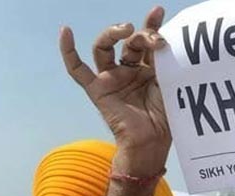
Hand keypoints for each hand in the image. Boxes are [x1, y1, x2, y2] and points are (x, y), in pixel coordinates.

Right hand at [59, 7, 170, 180]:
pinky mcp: (97, 89)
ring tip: (127, 28)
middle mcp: (128, 70)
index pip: (147, 42)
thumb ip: (164, 63)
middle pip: (130, 42)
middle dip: (142, 35)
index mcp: (148, 69)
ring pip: (104, 47)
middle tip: (155, 40)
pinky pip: (77, 70)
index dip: (152, 25)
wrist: (153, 142)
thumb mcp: (169, 84)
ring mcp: (112, 78)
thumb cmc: (166, 117)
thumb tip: (164, 38)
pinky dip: (68, 51)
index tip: (158, 11)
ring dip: (113, 34)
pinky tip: (65, 31)